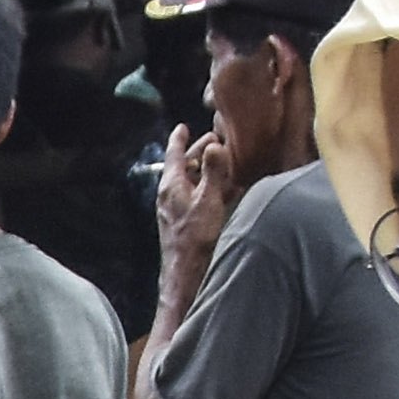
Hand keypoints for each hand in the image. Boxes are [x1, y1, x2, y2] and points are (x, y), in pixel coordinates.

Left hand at [152, 123, 239, 253]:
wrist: (186, 271)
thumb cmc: (194, 237)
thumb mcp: (208, 199)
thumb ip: (213, 171)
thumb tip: (215, 146)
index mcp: (171, 185)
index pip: (174, 154)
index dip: (180, 138)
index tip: (183, 127)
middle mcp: (171, 195)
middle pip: (185, 165)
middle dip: (200, 152)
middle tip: (216, 141)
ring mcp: (177, 208)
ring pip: (193, 181)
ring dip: (208, 170)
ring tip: (226, 161)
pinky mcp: (186, 220)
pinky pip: (198, 197)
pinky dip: (211, 188)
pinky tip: (227, 189)